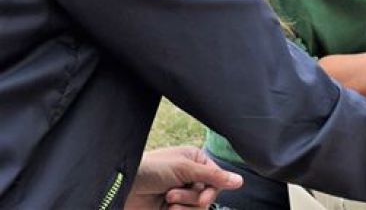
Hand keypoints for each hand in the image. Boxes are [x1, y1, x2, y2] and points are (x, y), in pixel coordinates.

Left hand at [125, 146, 242, 209]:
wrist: (124, 187)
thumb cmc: (151, 169)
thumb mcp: (184, 169)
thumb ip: (213, 177)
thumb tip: (239, 181)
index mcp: (196, 161)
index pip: (217, 179)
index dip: (212, 189)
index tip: (202, 196)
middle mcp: (191, 177)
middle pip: (209, 196)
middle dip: (192, 199)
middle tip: (173, 196)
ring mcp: (182, 194)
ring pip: (199, 209)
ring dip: (184, 208)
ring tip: (167, 201)